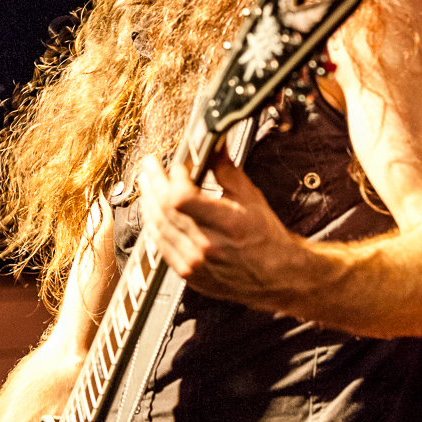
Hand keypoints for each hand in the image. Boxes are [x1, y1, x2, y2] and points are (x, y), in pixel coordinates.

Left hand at [137, 147, 308, 312]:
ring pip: (159, 227)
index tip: (176, 165)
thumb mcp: (251, 198)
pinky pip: (161, 246)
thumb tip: (215, 144)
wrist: (276, 276)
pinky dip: (153, 225)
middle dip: (154, 183)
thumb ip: (227, 170)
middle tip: (149, 165)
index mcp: (227, 224)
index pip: (182, 198)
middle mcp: (208, 245)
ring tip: (145, 184)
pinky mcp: (188, 273)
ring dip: (148, 202)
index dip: (173, 178)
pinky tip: (151, 211)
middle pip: (166, 209)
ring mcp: (195, 262)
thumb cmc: (265, 237)